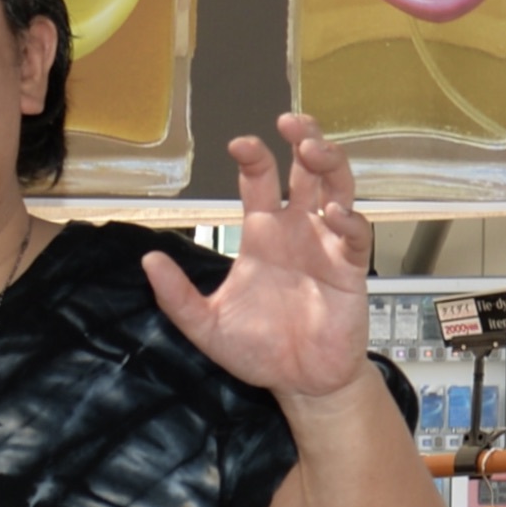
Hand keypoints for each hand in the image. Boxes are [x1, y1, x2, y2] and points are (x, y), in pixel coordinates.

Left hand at [145, 116, 375, 404]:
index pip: (261, 181)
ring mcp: (327, 245)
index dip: (254, 157)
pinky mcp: (351, 269)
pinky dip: (349, 219)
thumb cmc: (258, 351)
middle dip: (302, 139)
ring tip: (314, 148)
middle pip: (306, 170)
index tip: (240, 144)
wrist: (299, 383)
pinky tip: (332, 213)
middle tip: (291, 122)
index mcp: (263, 234)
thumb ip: (177, 296)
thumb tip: (148, 260)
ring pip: (337, 188)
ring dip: (330, 163)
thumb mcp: (206, 325)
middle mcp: (297, 230)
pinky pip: (356, 235)